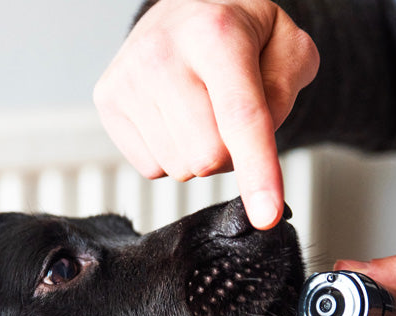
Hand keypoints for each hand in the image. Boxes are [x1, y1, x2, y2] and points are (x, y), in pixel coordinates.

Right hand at [94, 0, 318, 228]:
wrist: (185, 11)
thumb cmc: (238, 33)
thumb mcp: (287, 45)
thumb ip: (287, 93)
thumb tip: (258, 151)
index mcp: (215, 34)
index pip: (240, 118)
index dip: (257, 172)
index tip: (266, 216)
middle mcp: (162, 54)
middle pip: (210, 157)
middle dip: (231, 152)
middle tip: (229, 114)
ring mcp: (128, 79)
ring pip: (181, 168)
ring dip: (200, 153)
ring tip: (199, 109)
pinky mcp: (107, 101)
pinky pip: (152, 167)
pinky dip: (172, 152)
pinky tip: (172, 116)